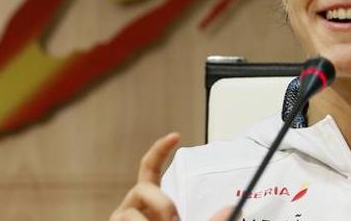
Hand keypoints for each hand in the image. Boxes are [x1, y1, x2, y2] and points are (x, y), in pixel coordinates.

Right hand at [109, 133, 237, 220]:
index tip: (176, 136)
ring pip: (129, 213)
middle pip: (143, 187)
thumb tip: (230, 208)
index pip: (149, 169)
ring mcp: (120, 220)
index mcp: (149, 202)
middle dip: (161, 204)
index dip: (160, 150)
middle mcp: (131, 207)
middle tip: (174, 220)